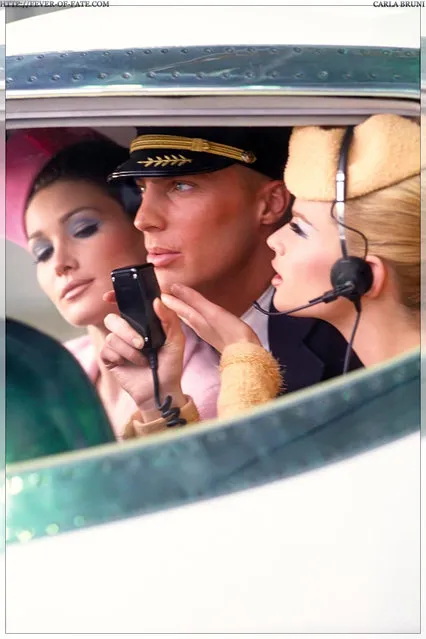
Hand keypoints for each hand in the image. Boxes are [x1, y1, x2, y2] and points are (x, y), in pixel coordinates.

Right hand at [100, 298, 186, 420]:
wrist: (162, 389)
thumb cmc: (170, 364)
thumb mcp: (176, 339)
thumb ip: (169, 318)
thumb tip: (157, 301)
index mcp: (141, 323)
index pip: (124, 305)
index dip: (114, 298)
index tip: (108, 297)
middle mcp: (126, 331)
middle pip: (112, 319)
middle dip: (126, 331)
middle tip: (142, 344)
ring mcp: (117, 345)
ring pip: (111, 336)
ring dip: (128, 349)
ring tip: (143, 359)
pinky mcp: (109, 359)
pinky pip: (106, 350)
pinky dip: (121, 357)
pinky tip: (130, 365)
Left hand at [161, 283, 260, 353]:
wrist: (245, 353)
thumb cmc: (230, 332)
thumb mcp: (211, 312)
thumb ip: (194, 300)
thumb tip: (175, 288)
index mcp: (196, 321)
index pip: (179, 307)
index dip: (170, 299)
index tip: (161, 291)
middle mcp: (199, 327)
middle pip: (183, 314)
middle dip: (175, 304)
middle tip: (167, 294)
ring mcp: (208, 332)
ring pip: (190, 318)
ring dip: (184, 310)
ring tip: (178, 303)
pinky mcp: (217, 335)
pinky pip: (200, 323)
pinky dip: (195, 316)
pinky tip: (198, 316)